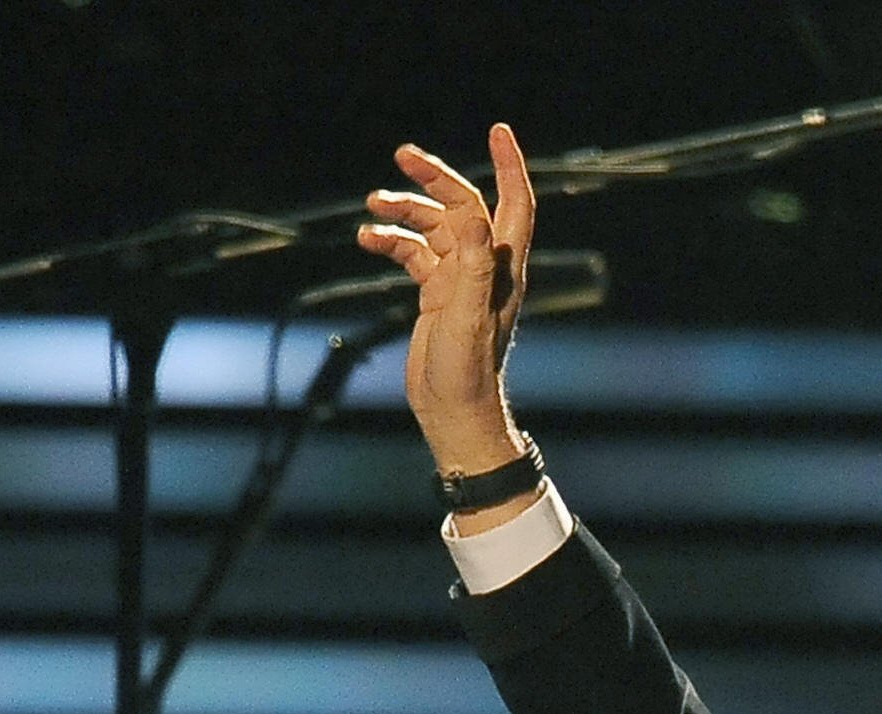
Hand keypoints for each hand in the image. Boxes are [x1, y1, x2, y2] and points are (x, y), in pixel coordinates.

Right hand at [355, 125, 538, 481]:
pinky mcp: (437, 296)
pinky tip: (367, 239)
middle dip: (435, 179)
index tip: (498, 130)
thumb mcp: (469, 316)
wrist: (454, 414)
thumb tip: (471, 217)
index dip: (509, 166)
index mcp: (504, 270)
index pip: (514, 204)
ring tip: (373, 205)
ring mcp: (461, 282)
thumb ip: (473, 266)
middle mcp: (486, 270)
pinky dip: (392, 241)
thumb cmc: (468, 374)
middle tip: (402, 156)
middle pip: (464, 207)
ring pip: (434, 228)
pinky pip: (414, 254)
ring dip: (405, 210)